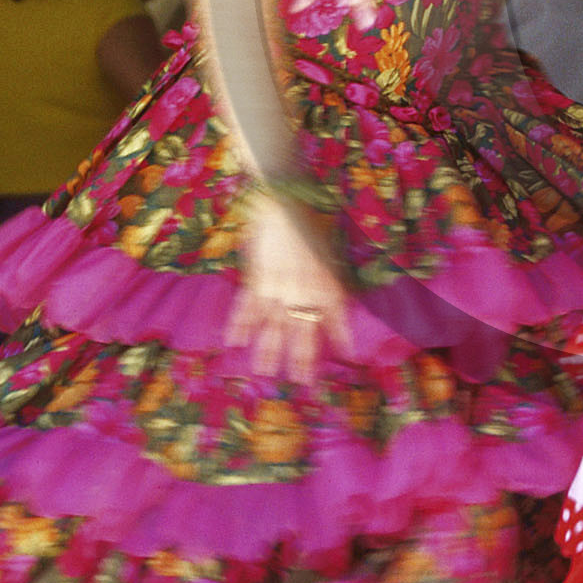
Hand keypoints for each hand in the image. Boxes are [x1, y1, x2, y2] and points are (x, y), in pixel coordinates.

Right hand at [226, 191, 351, 380]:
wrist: (284, 201)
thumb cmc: (314, 221)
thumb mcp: (333, 251)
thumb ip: (334, 279)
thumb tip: (338, 301)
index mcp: (326, 284)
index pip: (335, 317)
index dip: (341, 336)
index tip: (347, 354)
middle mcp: (303, 293)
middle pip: (302, 332)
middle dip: (301, 358)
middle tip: (301, 382)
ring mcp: (277, 289)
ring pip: (272, 327)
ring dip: (267, 350)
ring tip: (263, 371)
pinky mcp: (256, 279)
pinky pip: (246, 308)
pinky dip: (240, 325)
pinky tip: (235, 342)